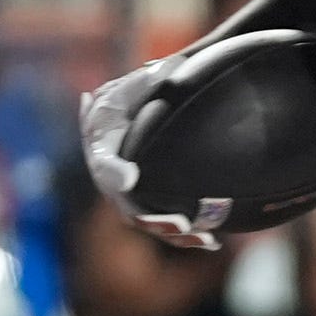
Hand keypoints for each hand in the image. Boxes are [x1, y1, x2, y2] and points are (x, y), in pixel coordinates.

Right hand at [80, 59, 217, 250]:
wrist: (149, 102)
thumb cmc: (149, 85)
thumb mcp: (151, 77)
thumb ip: (152, 79)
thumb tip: (161, 72)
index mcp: (103, 135)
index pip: (102, 158)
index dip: (113, 171)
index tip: (130, 179)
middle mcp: (109, 169)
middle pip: (125, 202)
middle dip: (151, 217)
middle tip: (180, 224)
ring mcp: (125, 189)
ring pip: (144, 219)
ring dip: (172, 232)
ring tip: (203, 238)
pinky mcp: (145, 200)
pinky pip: (160, 223)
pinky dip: (184, 235)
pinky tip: (212, 242)